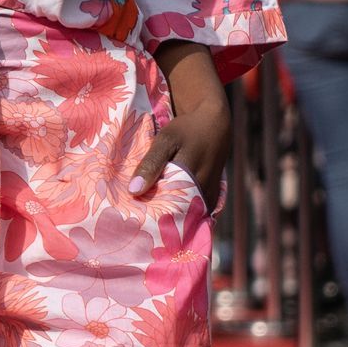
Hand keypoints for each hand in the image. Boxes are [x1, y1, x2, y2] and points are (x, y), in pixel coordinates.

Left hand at [131, 46, 230, 207]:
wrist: (214, 124)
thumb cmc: (187, 130)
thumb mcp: (166, 140)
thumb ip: (151, 164)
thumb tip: (133, 191)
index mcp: (190, 180)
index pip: (166, 209)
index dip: (149, 215)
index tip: (132, 219)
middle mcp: (203, 192)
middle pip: (177, 216)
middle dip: (158, 219)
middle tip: (138, 222)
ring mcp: (210, 197)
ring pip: (187, 216)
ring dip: (170, 216)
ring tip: (150, 218)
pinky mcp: (212, 197)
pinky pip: (196, 212)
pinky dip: (182, 212)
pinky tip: (167, 209)